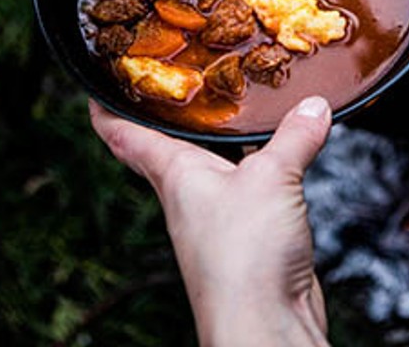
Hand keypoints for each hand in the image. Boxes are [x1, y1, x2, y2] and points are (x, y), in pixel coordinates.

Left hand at [89, 95, 331, 346]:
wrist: (264, 324)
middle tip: (170, 84)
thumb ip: (293, 137)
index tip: (95, 88)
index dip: (105, 109)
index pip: (124, 135)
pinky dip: (256, 170)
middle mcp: (188, 195)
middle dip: (166, 119)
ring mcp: (215, 219)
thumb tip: (313, 106)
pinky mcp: (247, 238)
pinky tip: (278, 161)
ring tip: (230, 110)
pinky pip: (247, 192)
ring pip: (210, 169)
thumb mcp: (271, 178)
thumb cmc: (243, 259)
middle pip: (165, 149)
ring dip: (217, 143)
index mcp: (174, 174)